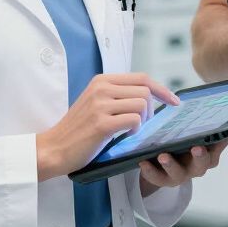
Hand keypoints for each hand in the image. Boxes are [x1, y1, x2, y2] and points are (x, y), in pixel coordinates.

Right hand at [36, 73, 179, 180]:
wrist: (53, 148)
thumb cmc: (78, 130)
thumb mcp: (96, 103)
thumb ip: (118, 95)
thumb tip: (150, 97)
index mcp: (102, 80)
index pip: (142, 78)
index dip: (162, 89)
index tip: (174, 101)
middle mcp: (101, 88)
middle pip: (145, 90)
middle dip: (152, 109)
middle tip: (145, 124)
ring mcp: (101, 104)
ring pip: (142, 104)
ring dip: (144, 120)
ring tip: (133, 130)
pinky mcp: (101, 123)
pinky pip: (133, 120)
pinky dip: (136, 129)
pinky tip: (127, 135)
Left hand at [138, 129, 227, 193]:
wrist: (167, 161)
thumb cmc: (188, 144)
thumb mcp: (204, 136)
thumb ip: (223, 131)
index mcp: (209, 154)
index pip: (218, 147)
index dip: (222, 141)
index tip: (225, 134)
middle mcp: (197, 167)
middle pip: (202, 164)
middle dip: (200, 156)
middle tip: (196, 147)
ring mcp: (180, 175)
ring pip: (178, 174)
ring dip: (171, 165)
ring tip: (163, 155)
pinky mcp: (163, 179)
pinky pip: (157, 179)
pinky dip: (150, 171)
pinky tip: (143, 162)